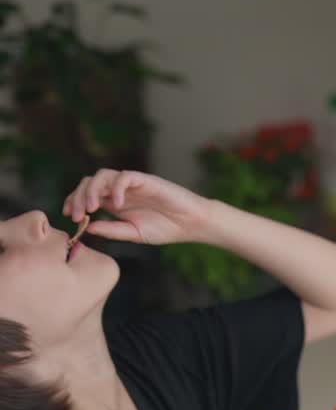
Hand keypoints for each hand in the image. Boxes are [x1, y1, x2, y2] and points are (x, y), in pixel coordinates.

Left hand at [63, 168, 210, 246]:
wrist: (191, 224)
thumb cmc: (166, 228)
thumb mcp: (134, 234)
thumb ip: (112, 230)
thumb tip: (88, 228)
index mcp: (115, 202)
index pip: (87, 194)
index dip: (74, 201)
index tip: (70, 216)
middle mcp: (120, 190)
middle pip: (90, 182)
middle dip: (78, 197)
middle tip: (77, 215)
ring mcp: (132, 184)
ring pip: (103, 175)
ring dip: (93, 190)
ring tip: (92, 208)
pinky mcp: (145, 180)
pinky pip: (125, 177)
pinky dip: (117, 188)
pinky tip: (117, 205)